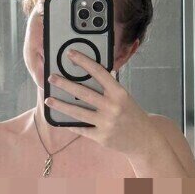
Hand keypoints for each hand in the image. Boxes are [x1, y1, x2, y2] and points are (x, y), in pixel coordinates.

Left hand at [46, 49, 160, 157]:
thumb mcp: (125, 97)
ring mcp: (106, 123)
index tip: (70, 54)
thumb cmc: (133, 115)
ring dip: (60, 105)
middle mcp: (112, 107)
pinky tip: (61, 120)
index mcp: (119, 93)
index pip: (98, 72)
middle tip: (51, 77)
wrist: (145, 140)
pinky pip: (81, 129)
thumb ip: (109, 88)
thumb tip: (91, 73)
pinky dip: (70, 124)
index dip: (83, 61)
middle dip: (64, 84)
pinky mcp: (101, 137)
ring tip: (49, 99)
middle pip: (83, 93)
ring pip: (78, 112)